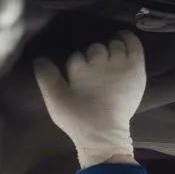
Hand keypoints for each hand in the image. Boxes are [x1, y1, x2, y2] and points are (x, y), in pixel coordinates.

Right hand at [33, 31, 146, 167]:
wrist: (104, 135)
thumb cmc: (78, 119)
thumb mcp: (55, 100)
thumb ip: (46, 78)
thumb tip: (39, 59)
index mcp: (79, 68)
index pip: (77, 56)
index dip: (78, 64)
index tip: (79, 73)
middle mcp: (100, 62)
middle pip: (96, 48)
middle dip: (94, 55)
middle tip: (95, 68)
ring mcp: (120, 64)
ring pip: (114, 45)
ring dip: (111, 48)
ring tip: (110, 57)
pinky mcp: (135, 69)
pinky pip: (134, 46)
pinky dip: (129, 39)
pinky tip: (124, 38)